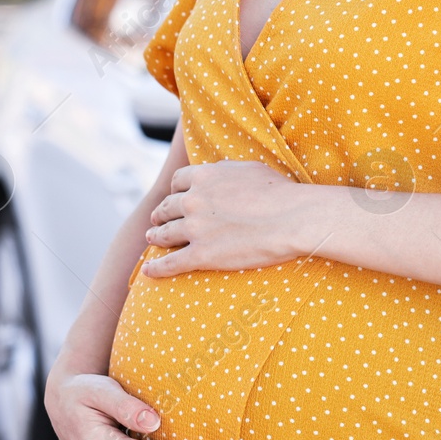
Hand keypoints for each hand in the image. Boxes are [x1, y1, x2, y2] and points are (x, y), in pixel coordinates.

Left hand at [141, 160, 312, 277]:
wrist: (292, 219)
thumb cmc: (279, 192)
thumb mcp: (249, 168)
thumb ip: (225, 170)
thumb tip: (216, 170)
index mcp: (204, 176)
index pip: (177, 181)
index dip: (175, 191)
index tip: (175, 197)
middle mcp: (193, 200)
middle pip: (166, 207)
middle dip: (161, 214)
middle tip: (158, 221)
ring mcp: (194, 228)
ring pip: (163, 234)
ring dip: (155, 237)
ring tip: (152, 240)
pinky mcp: (201, 255)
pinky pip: (169, 263)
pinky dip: (156, 268)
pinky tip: (148, 271)